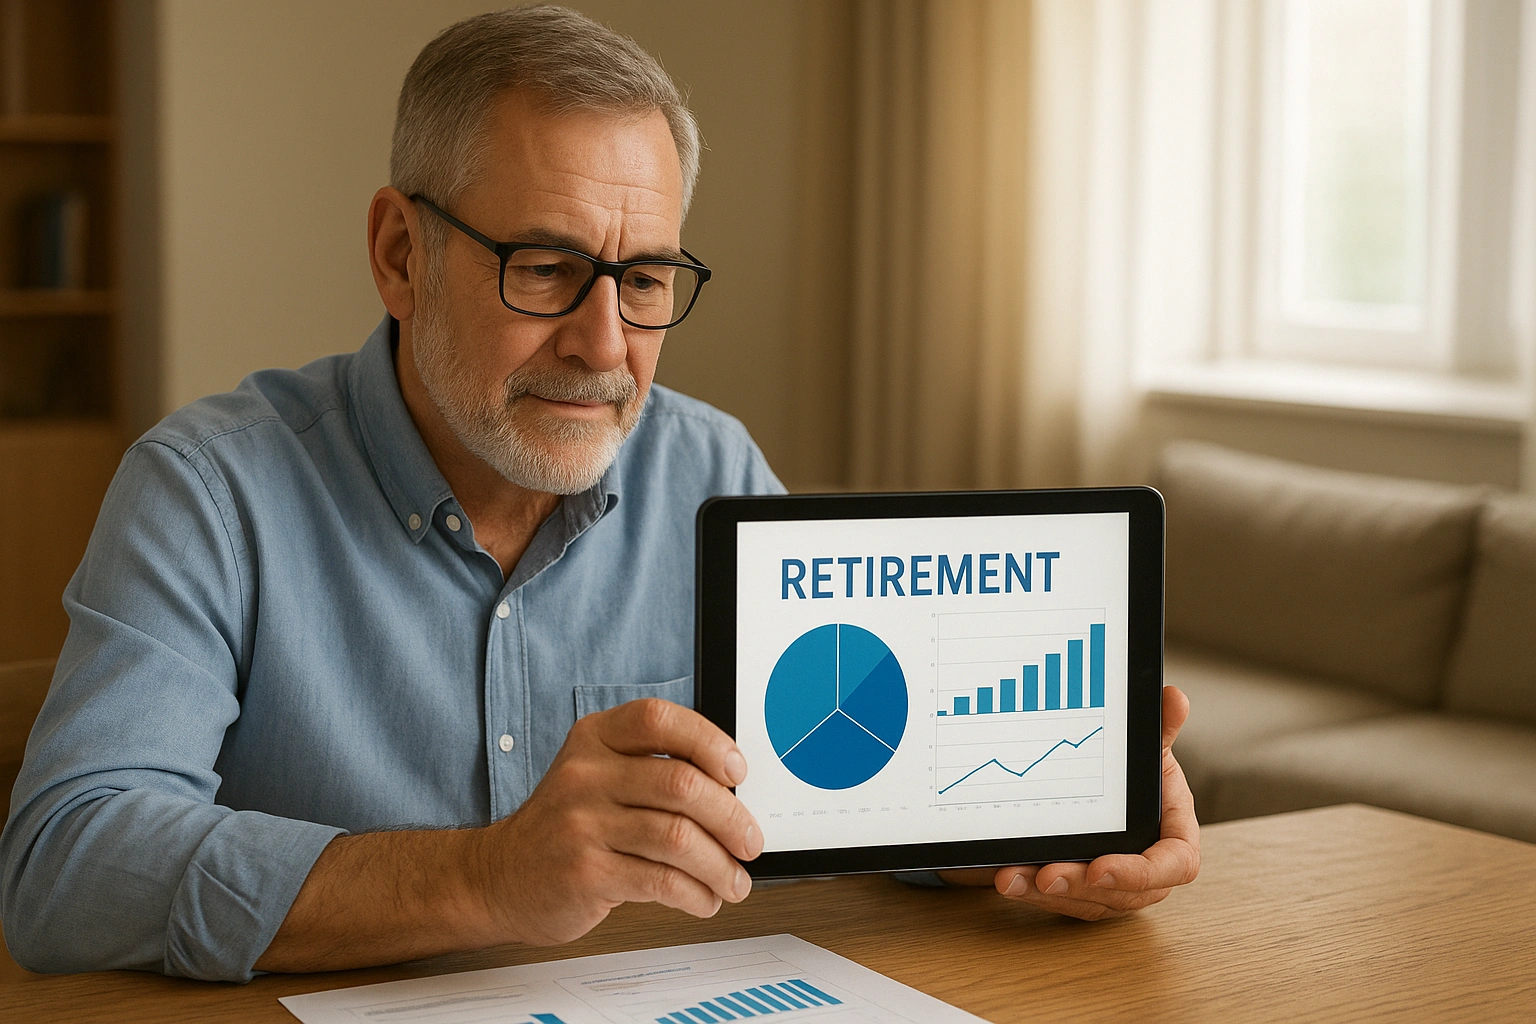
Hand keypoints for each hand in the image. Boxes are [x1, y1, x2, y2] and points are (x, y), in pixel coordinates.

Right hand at [476, 699, 763, 944]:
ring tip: (733, 881)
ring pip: (679, 839)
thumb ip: (651, 770)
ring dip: (720, 866)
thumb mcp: (596, 775)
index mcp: (594, 738)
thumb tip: (732, 792)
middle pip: (681, 785)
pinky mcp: (585, 873)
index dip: (708, 741)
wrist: (498, 877)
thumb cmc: (564, 826)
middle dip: (731, 818)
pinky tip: (703, 899)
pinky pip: (662, 882)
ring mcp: (582, 824)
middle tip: (749, 841)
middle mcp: (585, 775)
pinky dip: (696, 894)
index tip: (737, 771)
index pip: (660, 720)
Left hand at [938, 685, 1199, 919]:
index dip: (1140, 873)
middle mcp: (1145, 872)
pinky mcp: (1079, 893)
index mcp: (1172, 836)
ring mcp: (1111, 888)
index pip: (1173, 866)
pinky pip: (1058, 901)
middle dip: (1080, 887)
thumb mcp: (1143, 748)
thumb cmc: (1133, 776)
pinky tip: (1006, 878)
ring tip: (1012, 878)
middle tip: (1046, 874)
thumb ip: (1159, 728)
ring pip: (1083, 901)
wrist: (1104, 789)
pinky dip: (1030, 890)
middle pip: (1121, 894)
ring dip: (1046, 894)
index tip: (1101, 867)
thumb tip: (1174, 697)